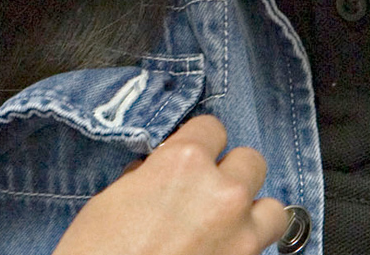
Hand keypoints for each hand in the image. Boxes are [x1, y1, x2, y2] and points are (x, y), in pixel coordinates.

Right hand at [52, 115, 287, 254]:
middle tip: (207, 188)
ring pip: (272, 208)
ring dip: (251, 211)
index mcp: (183, 162)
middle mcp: (221, 192)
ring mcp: (241, 235)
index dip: (199, 140)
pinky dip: (248, 246)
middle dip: (230, 172)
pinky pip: (263, 248)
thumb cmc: (97, 251)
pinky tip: (221, 249)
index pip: (212, 127)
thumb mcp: (112, 198)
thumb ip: (147, 176)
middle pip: (251, 160)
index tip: (191, 154)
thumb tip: (158, 173)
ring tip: (226, 222)